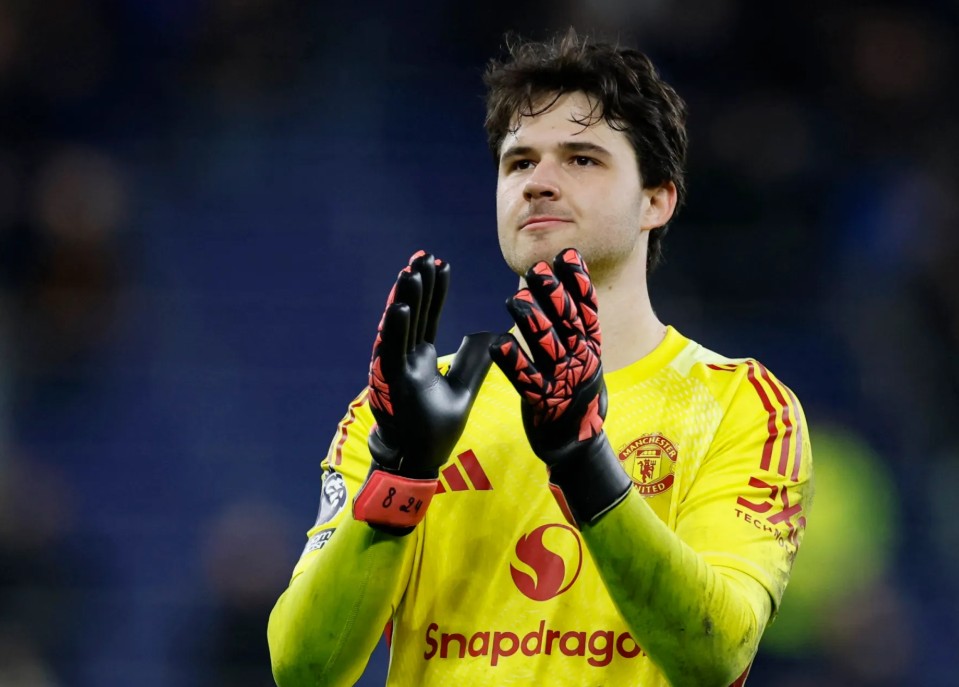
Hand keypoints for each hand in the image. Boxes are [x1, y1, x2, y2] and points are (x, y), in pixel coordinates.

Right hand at [354, 251, 493, 530]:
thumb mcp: (463, 391)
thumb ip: (473, 363)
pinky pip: (392, 353)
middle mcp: (405, 359)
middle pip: (413, 315)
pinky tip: (402, 308)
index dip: (434, 291)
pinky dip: (396, 331)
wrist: (417, 461)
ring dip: (405, 300)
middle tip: (424, 255)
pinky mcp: (390, 385)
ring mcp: (395, 370)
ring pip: (399, 328)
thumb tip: (491, 335)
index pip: (428, 317)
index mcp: (421, 359)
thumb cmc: (435, 430)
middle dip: (418, 285)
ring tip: (412, 271)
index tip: (440, 263)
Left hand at [490, 248, 630, 525]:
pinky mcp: (543, 404)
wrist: (578, 446)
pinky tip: (498, 344)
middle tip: (537, 270)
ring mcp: (563, 383)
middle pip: (567, 323)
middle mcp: (581, 363)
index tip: (567, 256)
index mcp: (591, 350)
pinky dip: (513, 362)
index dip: (578, 283)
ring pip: (547, 347)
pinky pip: (526, 380)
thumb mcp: (585, 361)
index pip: (587, 310)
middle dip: (553, 295)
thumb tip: (570, 289)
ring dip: (531, 321)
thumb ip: (577, 330)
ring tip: (513, 298)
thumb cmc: (576, 397)